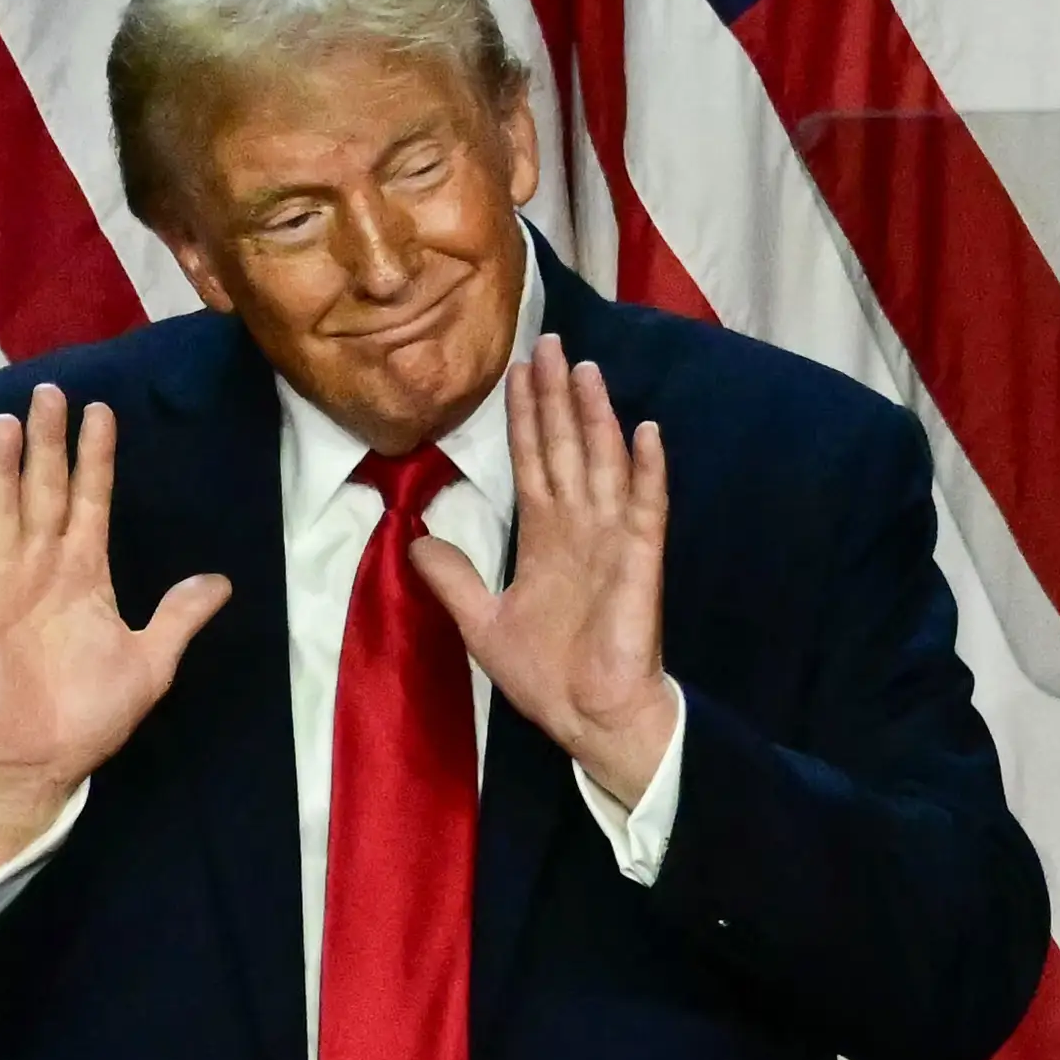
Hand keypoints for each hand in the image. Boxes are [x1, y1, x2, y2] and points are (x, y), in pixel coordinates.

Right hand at [0, 385, 230, 873]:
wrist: (43, 758)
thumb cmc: (93, 711)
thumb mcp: (151, 662)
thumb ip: (178, 617)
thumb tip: (222, 582)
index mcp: (85, 573)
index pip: (92, 500)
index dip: (96, 458)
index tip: (100, 412)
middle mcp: (42, 567)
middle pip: (44, 491)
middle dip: (47, 444)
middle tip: (47, 391)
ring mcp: (2, 585)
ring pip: (1, 513)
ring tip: (3, 424)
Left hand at [411, 336, 677, 805]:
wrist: (589, 716)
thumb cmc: (546, 676)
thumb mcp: (481, 622)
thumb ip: (453, 578)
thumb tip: (413, 538)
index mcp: (545, 538)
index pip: (531, 462)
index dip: (523, 417)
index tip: (516, 371)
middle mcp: (579, 528)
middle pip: (564, 448)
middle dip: (556, 398)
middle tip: (549, 343)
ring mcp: (612, 540)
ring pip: (601, 463)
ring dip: (595, 417)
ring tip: (586, 370)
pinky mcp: (638, 560)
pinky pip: (644, 506)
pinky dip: (646, 470)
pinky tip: (645, 431)